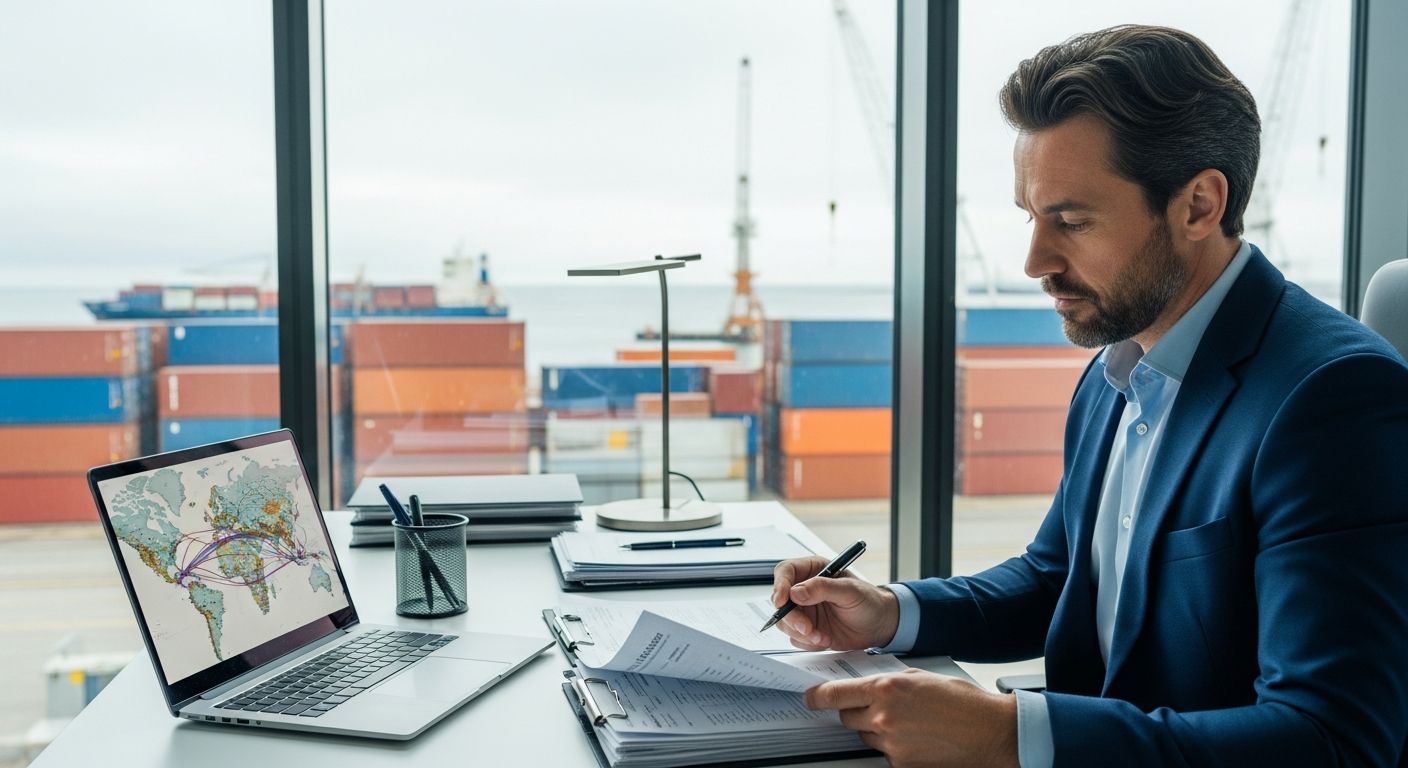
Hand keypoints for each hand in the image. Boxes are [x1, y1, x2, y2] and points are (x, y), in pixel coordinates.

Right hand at [770, 556, 899, 650]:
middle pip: (780, 601)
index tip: (781, 601)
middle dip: (792, 617)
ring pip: (785, 622)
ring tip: (822, 636)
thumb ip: (823, 588)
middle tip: (808, 628)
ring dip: (801, 633)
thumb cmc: (869, 601)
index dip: (779, 585)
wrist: (878, 625)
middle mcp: (804, 590)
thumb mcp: (850, 590)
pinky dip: (808, 642)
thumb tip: (796, 592)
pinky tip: (826, 639)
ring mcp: (804, 610)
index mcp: (813, 570)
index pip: (785, 572)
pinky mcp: (807, 629)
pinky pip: (795, 637)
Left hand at [805, 669, 1018, 767]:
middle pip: (847, 717)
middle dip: (856, 711)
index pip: (834, 695)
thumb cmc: (962, 702)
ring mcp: (891, 744)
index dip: (817, 697)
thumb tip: (867, 686)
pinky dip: (894, 747)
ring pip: (865, 736)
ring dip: (876, 730)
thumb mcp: (920, 677)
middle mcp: (884, 717)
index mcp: (886, 689)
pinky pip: (884, 754)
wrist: (990, 732)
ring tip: (907, 723)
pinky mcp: (901, 765)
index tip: (810, 698)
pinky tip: (916, 739)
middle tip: (878, 708)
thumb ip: (889, 681)